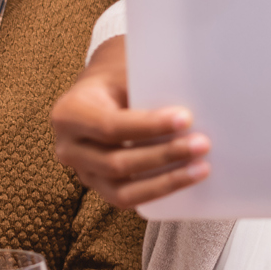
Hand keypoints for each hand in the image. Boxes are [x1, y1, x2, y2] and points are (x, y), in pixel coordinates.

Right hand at [51, 37, 210, 209]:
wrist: (101, 93)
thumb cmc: (118, 78)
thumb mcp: (125, 69)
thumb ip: (149, 81)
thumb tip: (195, 88)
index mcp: (69, 113)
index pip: (110, 126)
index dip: (149, 126)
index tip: (185, 119)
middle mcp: (68, 148)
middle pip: (117, 162)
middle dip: (163, 155)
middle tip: (202, 144)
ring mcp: (82, 173)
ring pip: (122, 191)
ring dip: (166, 181)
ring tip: (201, 168)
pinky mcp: (100, 188)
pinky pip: (128, 199)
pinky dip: (159, 191)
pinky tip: (186, 179)